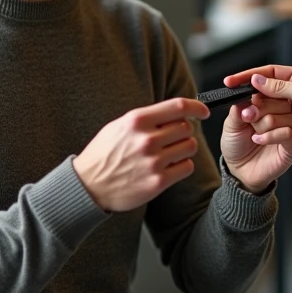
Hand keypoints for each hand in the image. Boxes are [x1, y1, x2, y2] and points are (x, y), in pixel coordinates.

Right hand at [73, 98, 209, 211]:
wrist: (88, 185)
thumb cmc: (103, 154)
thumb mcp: (119, 126)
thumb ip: (147, 119)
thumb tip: (175, 113)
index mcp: (137, 120)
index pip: (178, 107)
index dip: (196, 107)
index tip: (203, 111)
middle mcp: (147, 139)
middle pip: (186, 128)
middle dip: (183, 132)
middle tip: (172, 139)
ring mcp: (153, 161)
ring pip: (190, 146)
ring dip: (184, 148)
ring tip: (170, 153)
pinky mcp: (158, 182)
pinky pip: (186, 167)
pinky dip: (182, 166)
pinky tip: (169, 167)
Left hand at [220, 94, 291, 192]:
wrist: (239, 171)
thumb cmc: (236, 146)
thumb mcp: (231, 125)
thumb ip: (238, 109)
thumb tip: (244, 95)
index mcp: (268, 106)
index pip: (270, 91)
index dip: (259, 93)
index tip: (248, 100)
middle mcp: (281, 115)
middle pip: (279, 101)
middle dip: (260, 109)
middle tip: (248, 118)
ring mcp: (289, 130)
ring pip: (284, 116)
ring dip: (264, 124)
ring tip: (253, 133)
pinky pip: (288, 133)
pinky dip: (271, 135)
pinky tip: (258, 140)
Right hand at [224, 66, 291, 153]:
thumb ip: (280, 87)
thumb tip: (256, 80)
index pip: (268, 73)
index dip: (247, 77)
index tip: (230, 82)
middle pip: (267, 93)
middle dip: (253, 100)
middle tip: (240, 108)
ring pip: (271, 111)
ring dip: (261, 116)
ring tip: (250, 121)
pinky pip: (279, 126)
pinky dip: (270, 129)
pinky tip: (259, 133)